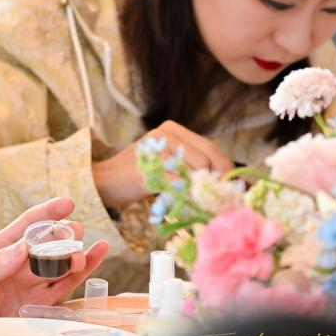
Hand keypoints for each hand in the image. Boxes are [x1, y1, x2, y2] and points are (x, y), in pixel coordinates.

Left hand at [0, 198, 107, 318]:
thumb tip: (23, 247)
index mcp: (1, 249)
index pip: (27, 226)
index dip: (47, 213)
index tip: (67, 204)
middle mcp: (21, 263)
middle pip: (49, 242)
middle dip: (63, 235)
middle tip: (73, 234)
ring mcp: (34, 282)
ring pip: (61, 262)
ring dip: (75, 254)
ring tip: (84, 251)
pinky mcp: (43, 303)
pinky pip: (67, 284)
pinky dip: (84, 271)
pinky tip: (97, 256)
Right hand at [92, 120, 231, 207]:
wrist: (101, 181)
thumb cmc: (137, 175)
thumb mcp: (167, 161)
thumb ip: (192, 165)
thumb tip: (227, 183)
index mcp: (173, 129)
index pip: (211, 148)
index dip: (226, 170)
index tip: (235, 190)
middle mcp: (165, 134)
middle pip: (207, 160)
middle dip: (216, 183)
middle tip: (218, 202)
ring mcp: (154, 151)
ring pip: (195, 172)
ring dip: (201, 192)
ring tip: (196, 204)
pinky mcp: (146, 171)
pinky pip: (177, 186)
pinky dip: (185, 198)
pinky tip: (182, 206)